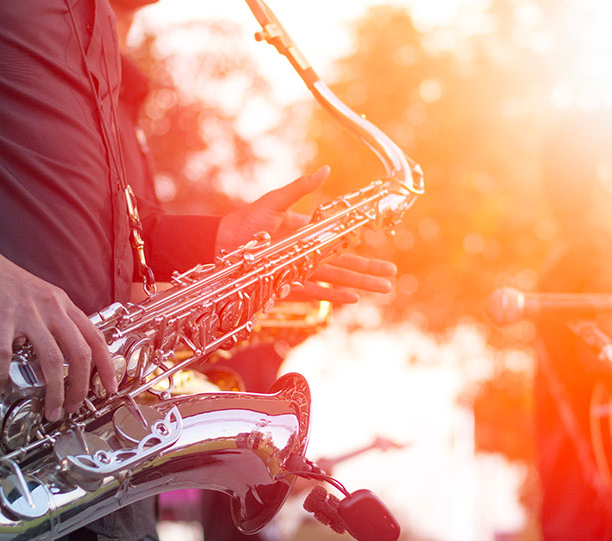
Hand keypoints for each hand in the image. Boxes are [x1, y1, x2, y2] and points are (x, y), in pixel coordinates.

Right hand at [0, 238, 117, 421]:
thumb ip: (60, 321)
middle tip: (75, 406)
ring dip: (54, 390)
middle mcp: (51, 309)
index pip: (95, 338)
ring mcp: (27, 314)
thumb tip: (71, 352)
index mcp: (64, 305)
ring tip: (51, 408)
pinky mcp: (1, 319)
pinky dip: (4, 375)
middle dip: (80, 386)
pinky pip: (5, 354)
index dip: (106, 365)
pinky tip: (2, 385)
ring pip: (51, 359)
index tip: (110, 387)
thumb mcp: (45, 298)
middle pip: (78, 353)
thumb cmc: (8, 285)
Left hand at [216, 167, 395, 302]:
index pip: (339, 239)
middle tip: (392, 277)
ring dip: (359, 284)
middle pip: (344, 263)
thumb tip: (326, 170)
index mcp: (306, 233)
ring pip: (336, 279)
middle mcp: (306, 254)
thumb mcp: (275, 202)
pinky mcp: (287, 285)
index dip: (360, 242)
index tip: (378, 243)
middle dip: (369, 270)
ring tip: (382, 290)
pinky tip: (352, 299)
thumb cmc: (245, 223)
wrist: (218, 246)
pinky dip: (332, 296)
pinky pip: (314, 292)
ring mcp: (298, 271)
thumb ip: (301, 188)